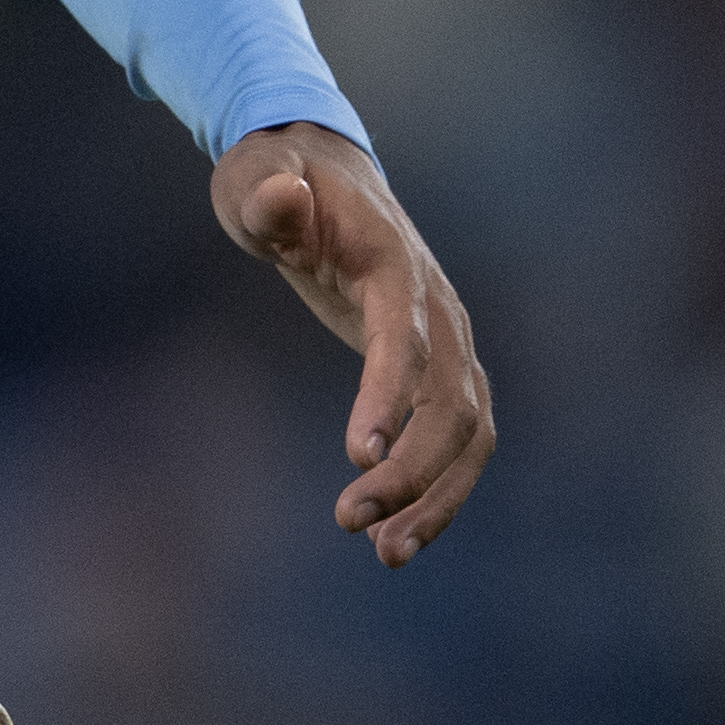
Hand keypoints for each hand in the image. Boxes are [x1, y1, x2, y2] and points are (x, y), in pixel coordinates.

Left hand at [210, 124, 493, 566]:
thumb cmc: (277, 179)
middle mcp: (437, 308)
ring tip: (384, 553)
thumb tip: (281, 198)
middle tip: (348, 519)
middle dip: (412, 469)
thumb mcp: (254, 178)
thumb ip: (265, 194)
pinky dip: (436, 489)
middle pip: (450, 400)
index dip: (389, 395)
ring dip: (437, 495)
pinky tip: (387, 534)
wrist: (321, 171)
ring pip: (470, 431)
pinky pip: (457, 439)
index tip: (359, 455)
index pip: (403, 336)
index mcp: (393, 262)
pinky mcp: (440, 368)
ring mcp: (447, 340)